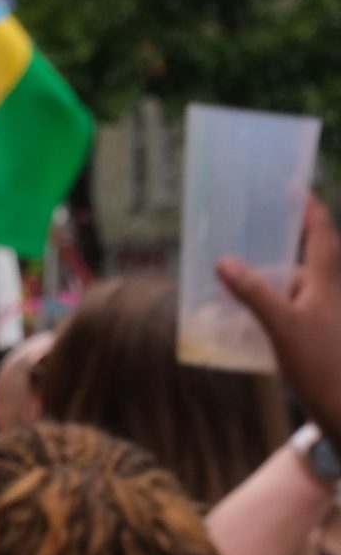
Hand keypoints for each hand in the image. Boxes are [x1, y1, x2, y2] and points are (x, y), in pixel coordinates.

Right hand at [222, 197, 340, 438]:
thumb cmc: (324, 366)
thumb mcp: (283, 327)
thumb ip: (254, 293)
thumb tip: (224, 261)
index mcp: (328, 284)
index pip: (321, 235)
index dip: (310, 209)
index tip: (294, 187)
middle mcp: (330, 297)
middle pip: (304, 261)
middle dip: (276, 249)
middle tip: (243, 236)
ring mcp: (326, 320)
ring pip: (295, 290)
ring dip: (268, 283)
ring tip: (231, 283)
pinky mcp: (320, 341)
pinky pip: (291, 312)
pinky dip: (269, 308)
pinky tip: (244, 318)